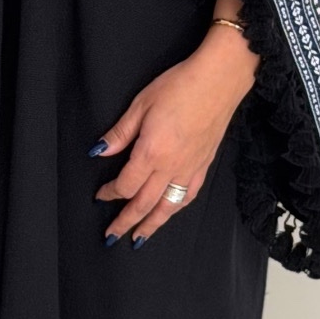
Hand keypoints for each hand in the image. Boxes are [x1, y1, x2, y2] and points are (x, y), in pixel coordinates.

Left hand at [91, 23, 258, 245]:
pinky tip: (169, 212)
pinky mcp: (204, 165)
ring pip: (167, 207)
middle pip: (144, 204)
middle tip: (112, 236)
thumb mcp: (141, 104)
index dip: (110, 193)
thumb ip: (120, 133)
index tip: (100, 196)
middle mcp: (171, 167)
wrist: (220, 79)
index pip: (125, 185)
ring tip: (139, 238)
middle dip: (125, 222)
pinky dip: (175, 209)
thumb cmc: (181, 85)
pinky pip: (187, 196)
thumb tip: (100, 151)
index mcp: (151, 152)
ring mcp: (190, 168)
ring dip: (151, 225)